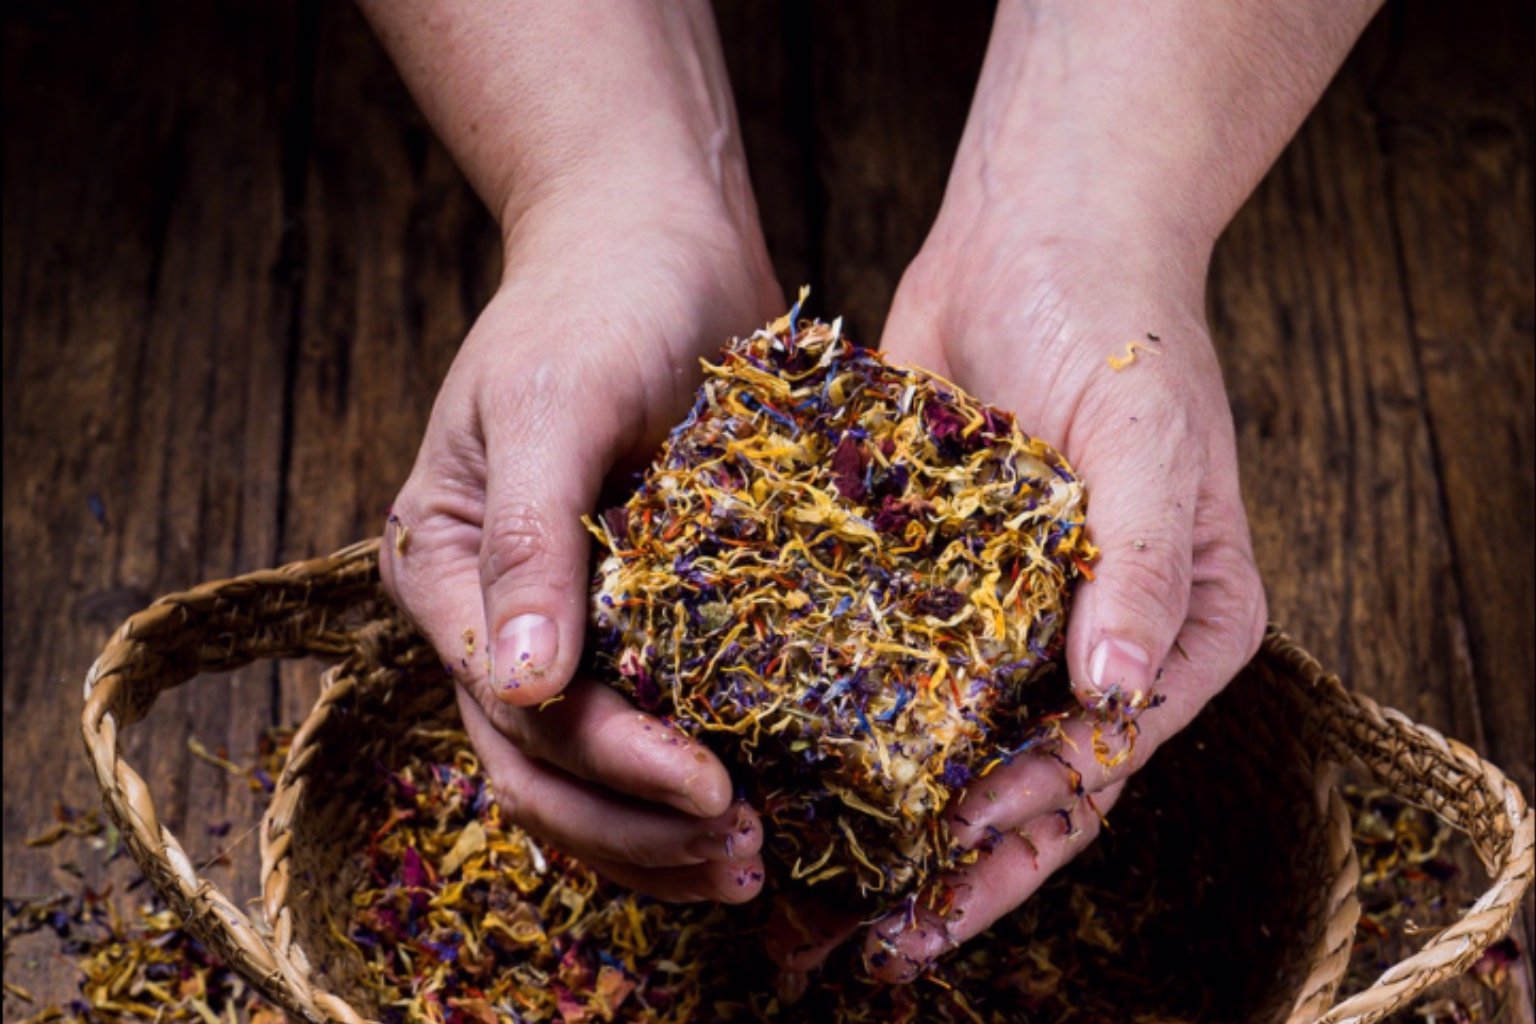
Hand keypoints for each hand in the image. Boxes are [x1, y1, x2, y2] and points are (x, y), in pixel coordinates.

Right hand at [381, 193, 781, 902]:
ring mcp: (572, 626)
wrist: (658, 241)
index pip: (520, 711)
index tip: (712, 794)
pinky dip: (698, 776)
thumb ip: (527, 536)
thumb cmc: (593, 304)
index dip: (612, 770)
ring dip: (666, 833)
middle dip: (641, 830)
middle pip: (549, 770)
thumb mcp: (550, 401)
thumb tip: (520, 683)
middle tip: (751, 860)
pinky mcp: (645, 618)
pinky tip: (774, 802)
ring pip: (596, 774)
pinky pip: (659, 724)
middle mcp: (500, 618)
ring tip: (762, 863)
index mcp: (450, 574)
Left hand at [765, 0, 1385, 984]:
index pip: (1090, 775)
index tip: (925, 900)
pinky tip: (762, 774)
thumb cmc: (1121, 329)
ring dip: (869, 825)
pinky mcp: (926, 580)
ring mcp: (1001, 619)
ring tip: (792, 904)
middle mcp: (1087, 648)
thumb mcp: (1154, 442)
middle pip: (1011, 792)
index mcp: (1168, 640)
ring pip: (933, 749)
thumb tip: (1114, 701)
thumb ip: (1140, 570)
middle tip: (848, 950)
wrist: (1039, 231)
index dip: (1009, 845)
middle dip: (932, 874)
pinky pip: (878, 669)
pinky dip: (830, 726)